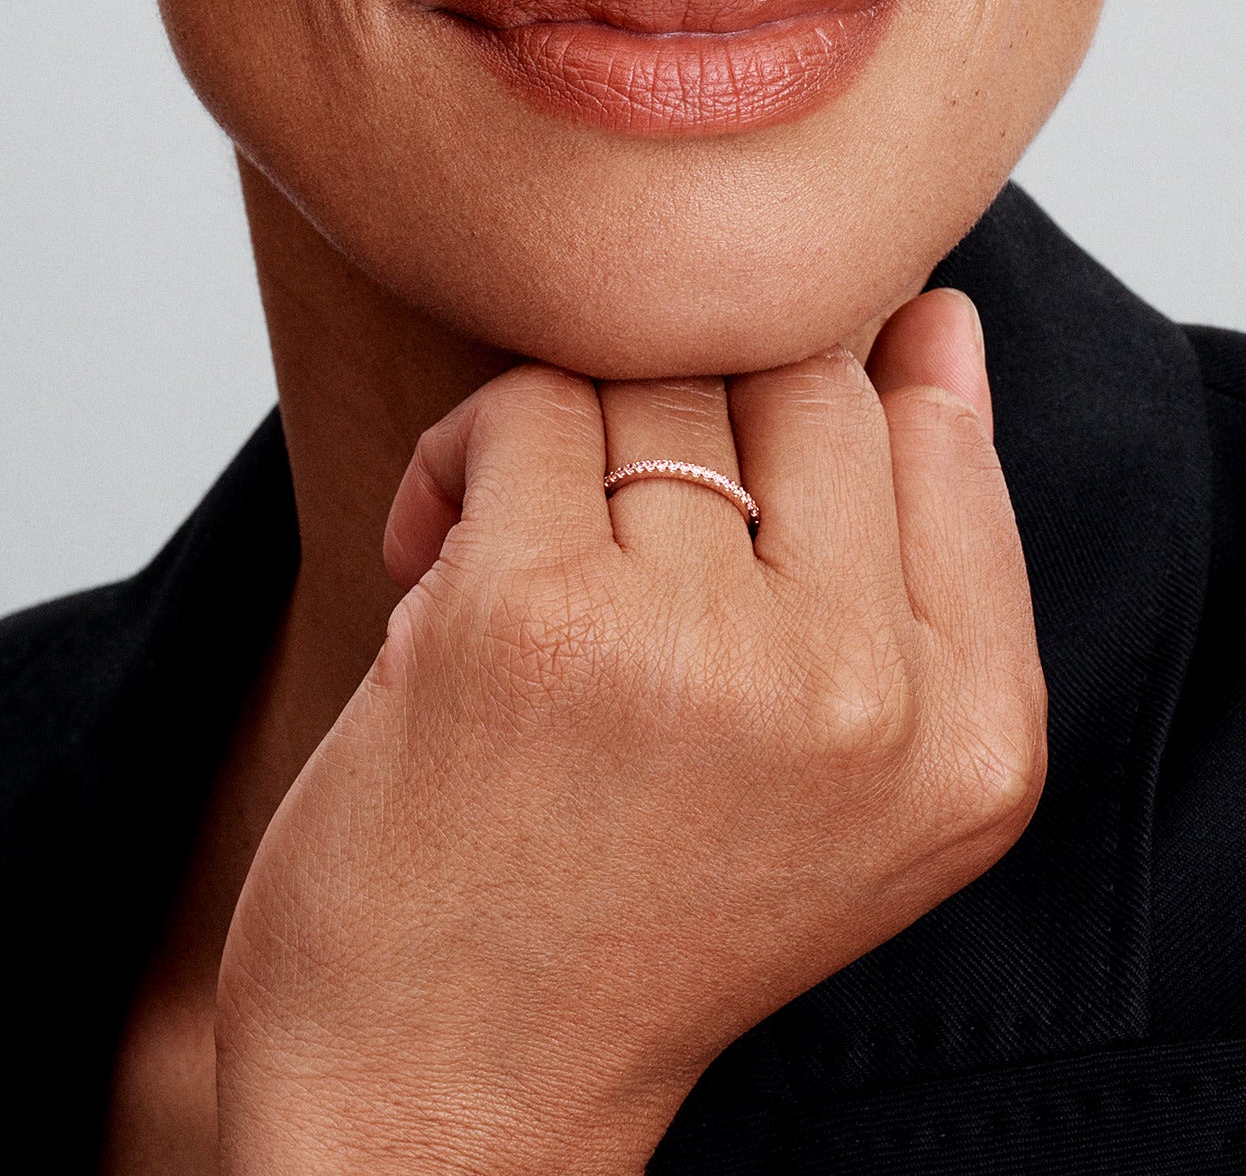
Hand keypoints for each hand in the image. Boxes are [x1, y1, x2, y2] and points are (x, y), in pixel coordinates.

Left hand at [213, 290, 1044, 1175]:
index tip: (725, 417)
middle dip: (675, 405)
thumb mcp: (840, 769)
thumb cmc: (618, 908)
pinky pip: (519, 404)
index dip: (806, 389)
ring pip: (647, 370)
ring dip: (558, 431)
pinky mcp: (533, 618)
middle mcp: (857, 693)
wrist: (440, 1081)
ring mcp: (698, 651)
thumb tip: (933, 318)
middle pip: (793, 370)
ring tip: (512, 544)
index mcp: (966, 734)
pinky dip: (457, 457)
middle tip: (599, 505)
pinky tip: (433, 560)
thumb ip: (913, 552)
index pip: (926, 433)